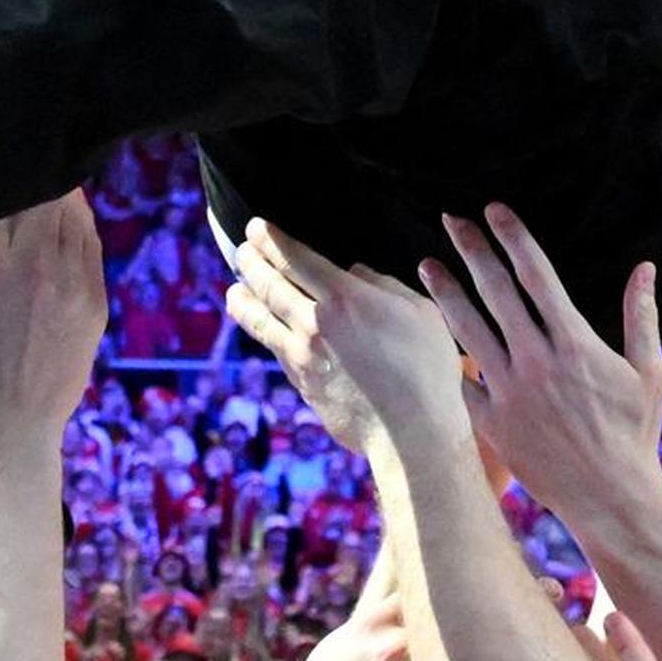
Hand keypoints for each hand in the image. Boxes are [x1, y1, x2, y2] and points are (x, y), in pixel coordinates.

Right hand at [0, 196, 106, 437]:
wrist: (4, 430)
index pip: (1, 189)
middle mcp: (34, 266)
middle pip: (44, 192)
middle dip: (33, 176)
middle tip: (22, 167)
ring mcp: (71, 284)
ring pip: (74, 212)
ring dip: (60, 194)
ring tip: (45, 182)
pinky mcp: (94, 303)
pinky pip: (91, 243)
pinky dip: (79, 223)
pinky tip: (65, 216)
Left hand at [226, 221, 470, 454]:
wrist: (411, 432)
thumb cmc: (427, 369)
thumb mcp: (419, 311)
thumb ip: (382, 284)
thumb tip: (353, 273)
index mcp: (344, 298)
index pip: (293, 259)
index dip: (270, 240)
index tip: (257, 228)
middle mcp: (314, 324)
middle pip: (268, 285)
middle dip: (250, 262)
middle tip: (241, 250)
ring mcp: (302, 357)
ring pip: (259, 320)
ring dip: (243, 299)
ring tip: (234, 289)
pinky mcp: (301, 384)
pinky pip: (275, 350)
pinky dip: (264, 332)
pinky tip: (264, 327)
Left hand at [422, 207, 661, 529]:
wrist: (608, 497)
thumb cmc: (634, 435)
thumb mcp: (648, 373)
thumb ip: (642, 316)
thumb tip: (646, 268)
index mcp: (575, 343)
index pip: (537, 275)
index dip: (513, 237)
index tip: (494, 210)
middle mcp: (537, 360)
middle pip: (494, 291)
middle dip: (471, 249)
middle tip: (451, 220)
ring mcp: (509, 392)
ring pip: (467, 330)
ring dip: (444, 293)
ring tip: (426, 266)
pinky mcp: (491, 422)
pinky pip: (461, 382)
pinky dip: (448, 358)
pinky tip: (432, 336)